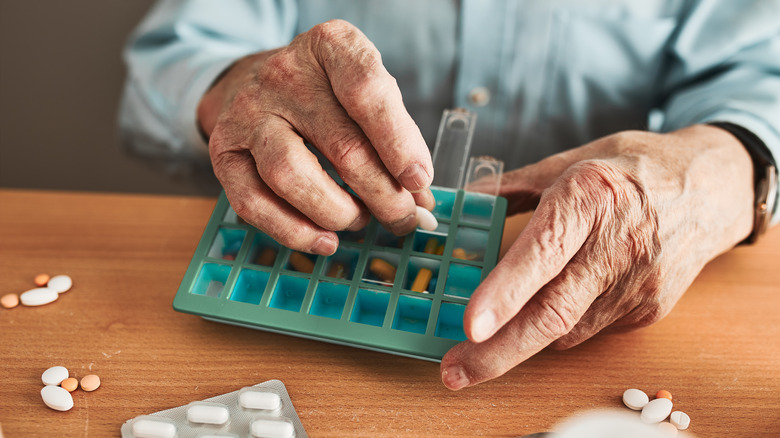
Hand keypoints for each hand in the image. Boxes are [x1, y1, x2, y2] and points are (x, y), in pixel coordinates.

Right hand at [198, 20, 433, 254]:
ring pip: (292, 175)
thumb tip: (421, 198)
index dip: (399, 142)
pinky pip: (253, 203)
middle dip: (383, 195)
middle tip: (403, 218)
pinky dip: (294, 231)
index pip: (367, 91)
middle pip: (341, 146)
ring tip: (360, 221)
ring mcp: (248, 113)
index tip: (419, 180)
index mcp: (330, 47)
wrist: (252, 81)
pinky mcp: (224, 151)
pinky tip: (324, 239)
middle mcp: (284, 74)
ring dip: (337, 212)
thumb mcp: (365, 92)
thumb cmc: (325, 92)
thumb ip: (396, 137)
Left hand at [441, 125, 754, 388]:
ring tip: (495, 330)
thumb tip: (462, 200)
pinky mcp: (650, 310)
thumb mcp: (571, 162)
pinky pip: (589, 329)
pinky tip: (563, 297)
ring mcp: (639, 283)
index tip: (471, 326)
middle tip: (455, 371)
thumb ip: (513, 185)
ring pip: (566, 329)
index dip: (506, 292)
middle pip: (554, 312)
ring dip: (523, 336)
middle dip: (498, 351)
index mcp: (591, 196)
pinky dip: (562, 324)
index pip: (543, 252)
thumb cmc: (632, 169)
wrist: (711, 190)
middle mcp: (618, 244)